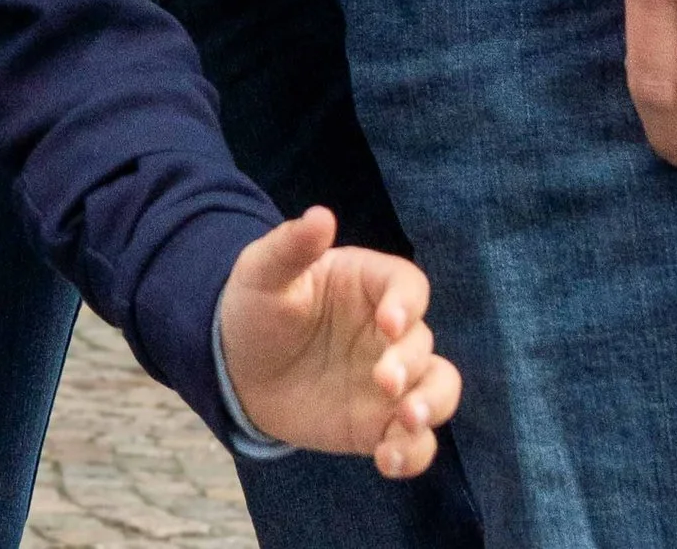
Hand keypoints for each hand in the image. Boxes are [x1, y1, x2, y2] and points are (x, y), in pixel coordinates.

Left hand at [218, 209, 458, 475]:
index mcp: (369, 284)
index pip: (409, 286)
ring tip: (406, 420)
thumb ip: (291, 246)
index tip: (388, 323)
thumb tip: (321, 216)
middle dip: (411, 362)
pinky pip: (417, 442)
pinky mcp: (379, 425)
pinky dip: (413, 453)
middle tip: (382, 381)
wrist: (237, 367)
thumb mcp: (263, 271)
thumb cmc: (257, 306)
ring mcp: (390, 381)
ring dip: (432, 405)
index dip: (407, 304)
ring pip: (439, 389)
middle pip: (424, 342)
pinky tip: (386, 459)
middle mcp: (389, 332)